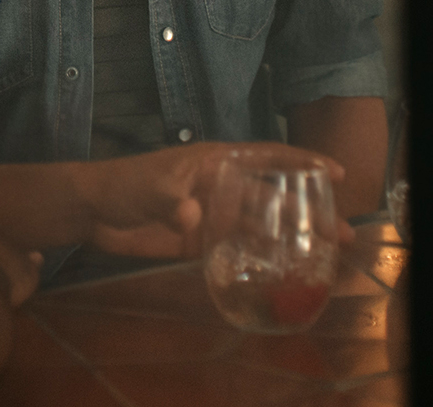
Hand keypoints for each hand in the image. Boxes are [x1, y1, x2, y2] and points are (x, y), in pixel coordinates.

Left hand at [76, 143, 346, 257]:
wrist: (92, 213)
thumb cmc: (122, 185)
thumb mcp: (148, 187)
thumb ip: (171, 200)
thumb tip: (194, 218)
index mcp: (215, 162)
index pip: (266, 157)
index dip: (301, 162)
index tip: (334, 172)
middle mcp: (220, 187)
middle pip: (272, 197)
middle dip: (306, 212)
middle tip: (340, 233)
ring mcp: (212, 215)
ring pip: (259, 226)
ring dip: (289, 239)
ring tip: (322, 257)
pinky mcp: (199, 241)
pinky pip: (236, 249)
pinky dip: (258, 258)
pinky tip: (280, 274)